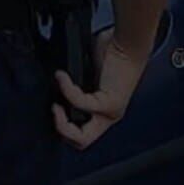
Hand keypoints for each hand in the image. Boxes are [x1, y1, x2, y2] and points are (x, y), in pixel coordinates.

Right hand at [52, 30, 148, 148]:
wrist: (129, 41)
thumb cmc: (112, 53)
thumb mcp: (88, 73)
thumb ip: (75, 84)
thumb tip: (54, 83)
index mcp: (104, 111)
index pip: (81, 134)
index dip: (63, 125)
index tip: (54, 105)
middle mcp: (110, 116)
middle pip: (81, 143)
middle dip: (61, 129)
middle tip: (54, 109)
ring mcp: (111, 113)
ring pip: (82, 138)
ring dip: (62, 122)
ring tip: (56, 104)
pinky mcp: (110, 103)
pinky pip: (80, 103)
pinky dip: (66, 89)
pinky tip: (61, 76)